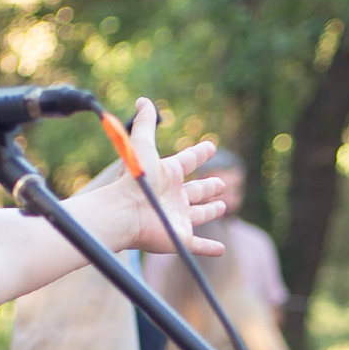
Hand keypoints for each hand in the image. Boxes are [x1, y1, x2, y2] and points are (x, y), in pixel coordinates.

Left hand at [112, 97, 228, 255]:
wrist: (126, 213)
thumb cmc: (135, 179)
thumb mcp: (143, 145)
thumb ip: (145, 123)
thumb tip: (142, 100)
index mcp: (169, 175)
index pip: (188, 161)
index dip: (199, 153)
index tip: (210, 146)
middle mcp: (175, 196)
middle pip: (196, 190)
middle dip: (209, 186)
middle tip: (220, 183)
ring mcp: (179, 218)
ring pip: (199, 214)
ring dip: (211, 211)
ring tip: (222, 206)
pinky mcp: (181, 237)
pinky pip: (198, 245)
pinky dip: (209, 248)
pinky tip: (220, 250)